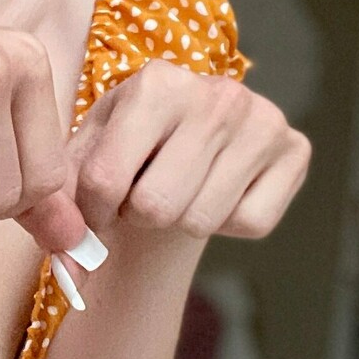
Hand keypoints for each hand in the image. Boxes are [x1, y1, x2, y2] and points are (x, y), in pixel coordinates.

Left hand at [40, 60, 310, 262]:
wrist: (180, 145)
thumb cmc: (124, 152)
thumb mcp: (84, 159)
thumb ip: (62, 208)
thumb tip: (71, 276)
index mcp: (157, 82)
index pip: (106, 180)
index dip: (92, 212)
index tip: (99, 204)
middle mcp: (217, 94)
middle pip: (156, 207)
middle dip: (139, 216)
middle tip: (143, 194)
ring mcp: (264, 120)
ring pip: (202, 220)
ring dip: (180, 220)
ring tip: (177, 189)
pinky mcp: (296, 151)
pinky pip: (251, 223)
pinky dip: (227, 223)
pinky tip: (217, 189)